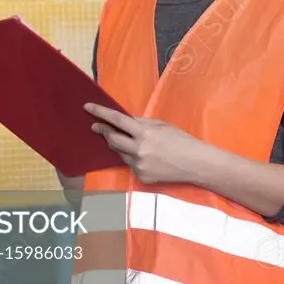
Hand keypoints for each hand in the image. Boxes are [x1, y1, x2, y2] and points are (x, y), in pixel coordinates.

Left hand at [84, 103, 204, 183]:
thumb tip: (125, 119)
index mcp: (145, 133)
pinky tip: (145, 157)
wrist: (195, 163)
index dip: (101, 113)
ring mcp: (138, 165)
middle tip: (97, 127)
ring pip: (119, 152)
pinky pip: (130, 164)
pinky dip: (132, 158)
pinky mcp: (140, 176)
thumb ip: (142, 122)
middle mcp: (138, 149)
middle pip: (112, 139)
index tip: (88, 107)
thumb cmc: (182, 141)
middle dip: (103, 131)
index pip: (117, 120)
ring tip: (128, 141)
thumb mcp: (162, 125)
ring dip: (119, 145)